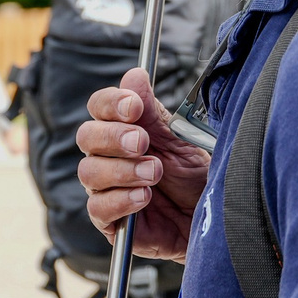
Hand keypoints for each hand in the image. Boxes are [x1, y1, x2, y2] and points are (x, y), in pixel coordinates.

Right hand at [76, 69, 209, 260]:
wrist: (211, 220)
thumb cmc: (194, 178)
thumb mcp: (179, 140)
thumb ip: (153, 112)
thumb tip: (134, 75)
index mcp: (122, 130)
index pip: (100, 107)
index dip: (111, 103)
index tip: (134, 106)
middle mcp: (108, 157)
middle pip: (86, 137)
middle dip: (114, 136)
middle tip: (142, 142)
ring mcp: (106, 188)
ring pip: (89, 172)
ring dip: (122, 170)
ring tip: (154, 173)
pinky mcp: (110, 221)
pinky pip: (98, 208)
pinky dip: (121, 199)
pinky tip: (144, 197)